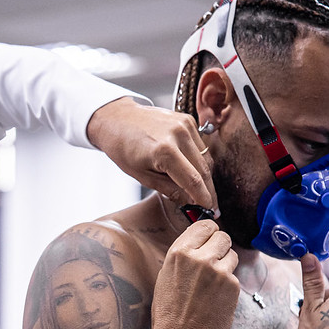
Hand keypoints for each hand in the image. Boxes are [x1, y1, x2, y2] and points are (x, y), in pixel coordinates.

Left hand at [87, 97, 217, 211]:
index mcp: (164, 151)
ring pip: (205, 158)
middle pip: (204, 170)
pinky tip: (192, 169)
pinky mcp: (187, 119)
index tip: (209, 210)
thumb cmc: (123, 148)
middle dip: (209, 190)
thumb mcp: (142, 176)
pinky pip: (200, 145)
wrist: (117, 118)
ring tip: (200, 190)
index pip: (193, 180)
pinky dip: (199, 159)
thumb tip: (190, 202)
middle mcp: (178, 134)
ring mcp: (184, 124)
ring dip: (205, 176)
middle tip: (211, 206)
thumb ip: (169, 190)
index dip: (203, 198)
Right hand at [150, 221, 238, 328]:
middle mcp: (199, 258)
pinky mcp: (232, 286)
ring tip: (213, 280)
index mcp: (179, 252)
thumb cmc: (170, 309)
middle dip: (220, 246)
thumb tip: (201, 241)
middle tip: (213, 259)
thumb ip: (185, 254)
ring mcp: (218, 271)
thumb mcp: (167, 273)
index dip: (209, 232)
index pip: (205, 225)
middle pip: (223, 235)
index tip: (209, 239)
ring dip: (226, 263)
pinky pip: (235, 275)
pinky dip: (228, 284)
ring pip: (232, 254)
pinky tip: (217, 296)